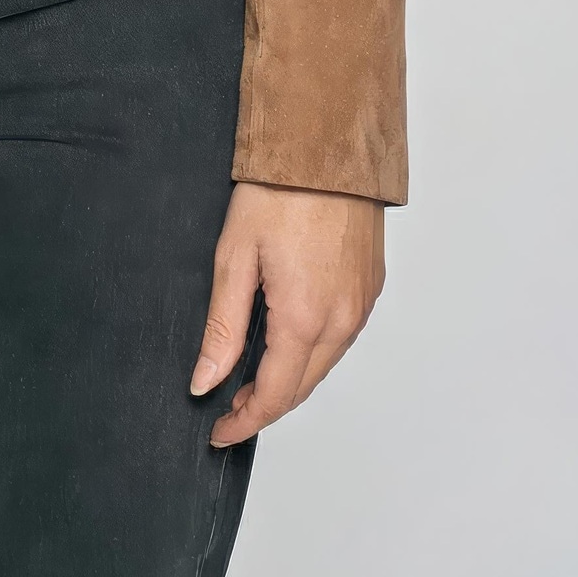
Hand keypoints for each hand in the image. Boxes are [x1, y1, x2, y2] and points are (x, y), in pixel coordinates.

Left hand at [190, 181, 383, 446]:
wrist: (329, 144)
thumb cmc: (279, 189)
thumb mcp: (234, 255)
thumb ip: (223, 326)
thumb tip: (207, 381)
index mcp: (305, 318)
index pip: (274, 395)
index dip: (244, 421)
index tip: (219, 432)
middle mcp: (342, 319)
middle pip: (303, 386)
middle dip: (265, 405)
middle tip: (228, 407)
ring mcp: (362, 304)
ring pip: (325, 364)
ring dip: (290, 379)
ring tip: (251, 377)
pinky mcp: (370, 286)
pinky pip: (342, 337)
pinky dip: (314, 351)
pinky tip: (288, 340)